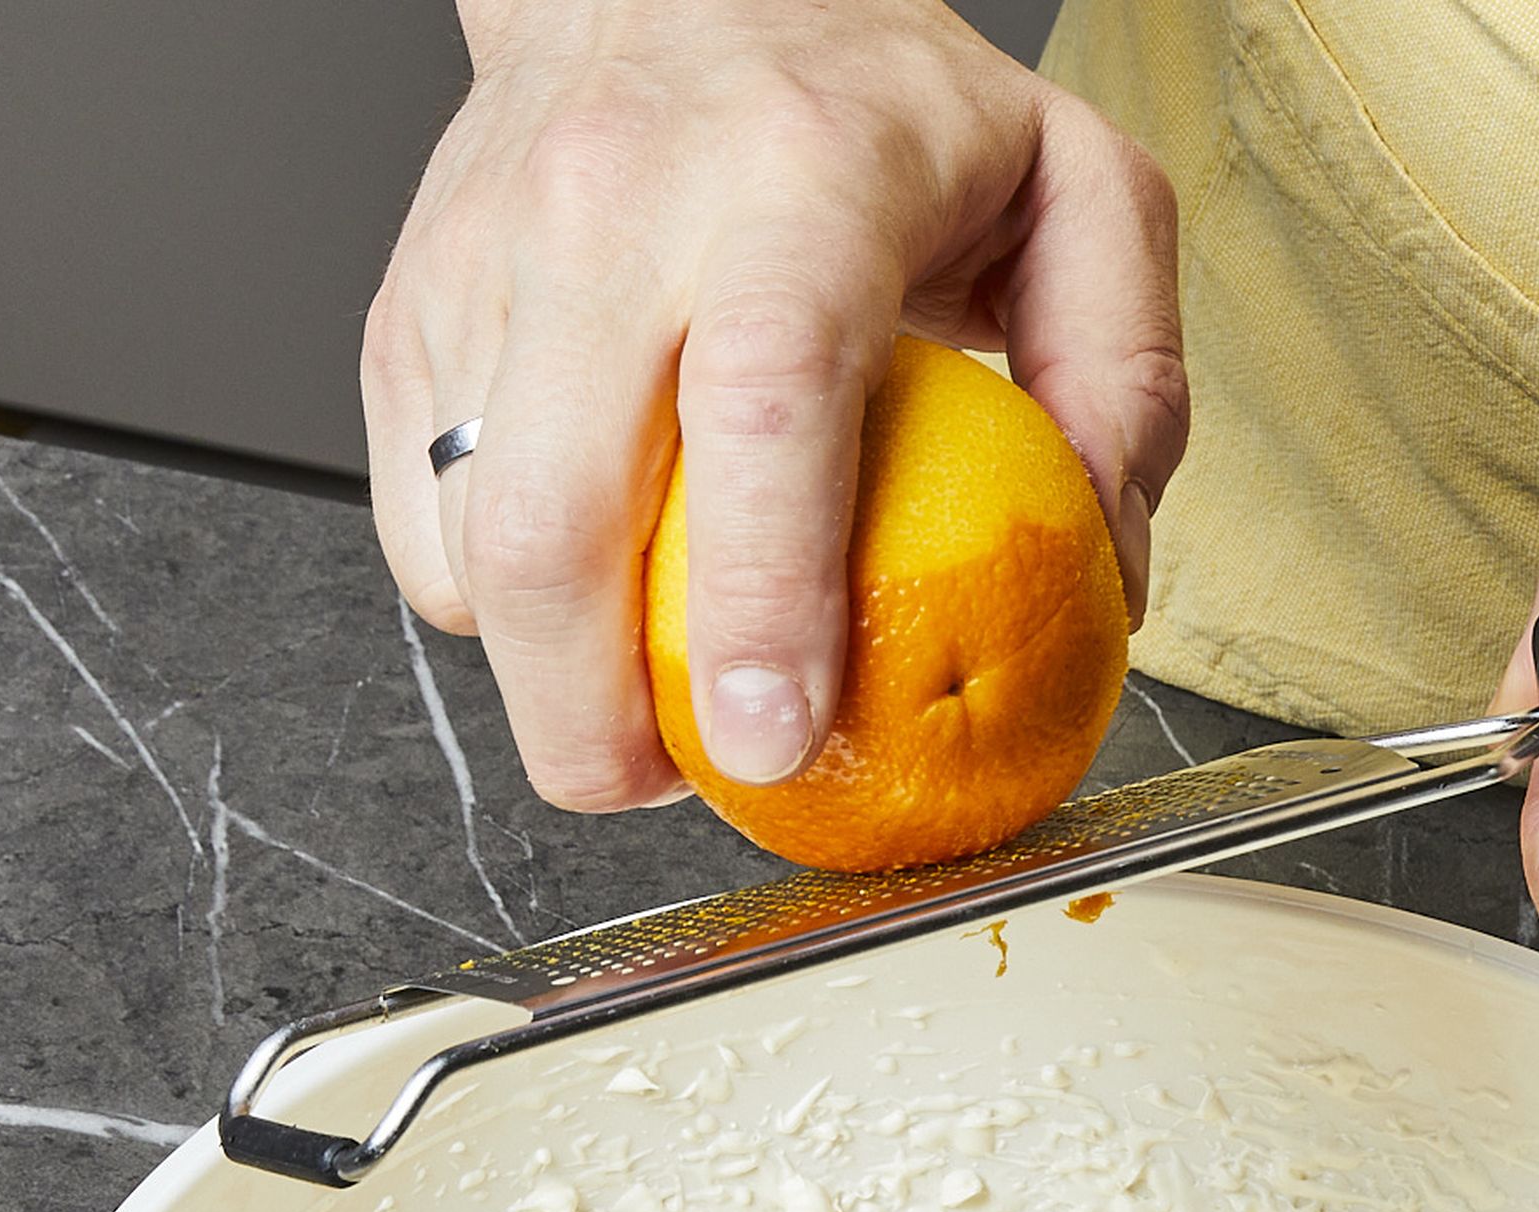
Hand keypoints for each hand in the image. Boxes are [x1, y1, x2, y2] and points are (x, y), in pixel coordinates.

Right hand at [366, 0, 1184, 811]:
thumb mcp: (1072, 185)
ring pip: (467, 543)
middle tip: (674, 784)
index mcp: (795, 181)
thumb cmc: (866, 100)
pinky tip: (585, 593)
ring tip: (640, 697)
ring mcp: (487, 265)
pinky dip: (493, 606)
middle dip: (593, 711)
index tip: (772, 736)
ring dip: (545, 676)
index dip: (756, 598)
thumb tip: (1105, 572)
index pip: (759, 406)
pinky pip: (420, 521)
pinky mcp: (410, 315)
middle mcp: (615, 212)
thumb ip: (1127, 374)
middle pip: (552, 517)